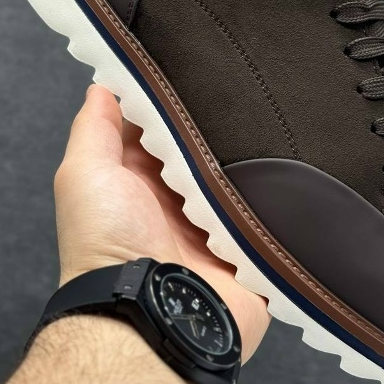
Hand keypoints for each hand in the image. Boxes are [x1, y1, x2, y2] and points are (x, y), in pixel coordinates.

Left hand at [53, 84, 269, 359]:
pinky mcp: (251, 252)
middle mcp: (181, 202)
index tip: (200, 65)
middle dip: (226, 127)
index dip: (178, 101)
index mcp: (143, 181)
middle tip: (251, 87)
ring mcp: (218, 228)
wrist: (149, 317)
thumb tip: (103, 85)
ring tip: (280, 120)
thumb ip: (96, 130)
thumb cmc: (105, 244)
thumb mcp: (84, 174)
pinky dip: (282, 198)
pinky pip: (274, 216)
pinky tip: (299, 167)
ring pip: (245, 180)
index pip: (165, 130)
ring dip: (256, 160)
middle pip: (210, 152)